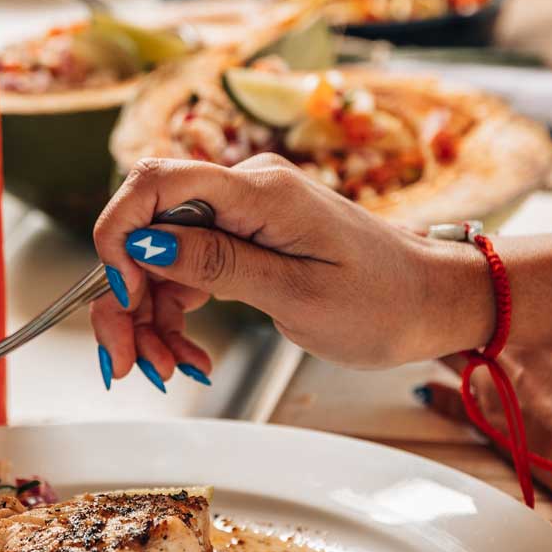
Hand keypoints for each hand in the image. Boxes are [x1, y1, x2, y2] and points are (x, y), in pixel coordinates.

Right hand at [90, 155, 489, 379]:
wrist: (432, 302)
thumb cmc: (384, 300)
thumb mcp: (297, 294)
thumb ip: (217, 264)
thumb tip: (143, 243)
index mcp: (260, 192)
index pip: (155, 182)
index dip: (118, 234)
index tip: (120, 294)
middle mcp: (244, 193)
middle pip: (146, 229)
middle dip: (125, 297)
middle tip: (128, 363)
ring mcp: (243, 216)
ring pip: (160, 260)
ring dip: (149, 318)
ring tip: (169, 369)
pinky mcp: (245, 241)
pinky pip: (186, 272)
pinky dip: (176, 316)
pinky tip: (189, 355)